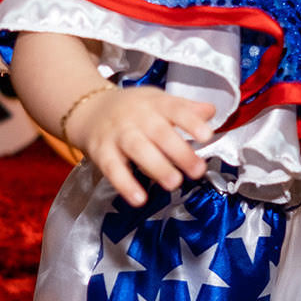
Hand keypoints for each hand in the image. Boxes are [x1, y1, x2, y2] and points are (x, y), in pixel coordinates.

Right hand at [68, 87, 215, 206]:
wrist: (89, 109)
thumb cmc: (133, 109)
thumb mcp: (159, 102)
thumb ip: (185, 109)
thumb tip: (211, 111)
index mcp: (155, 103)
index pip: (175, 109)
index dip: (191, 122)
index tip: (206, 135)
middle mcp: (137, 117)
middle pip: (159, 132)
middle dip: (179, 152)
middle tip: (197, 170)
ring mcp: (118, 134)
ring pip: (138, 149)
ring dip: (156, 167)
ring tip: (173, 183)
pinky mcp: (102, 153)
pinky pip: (113, 169)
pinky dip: (125, 184)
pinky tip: (138, 199)